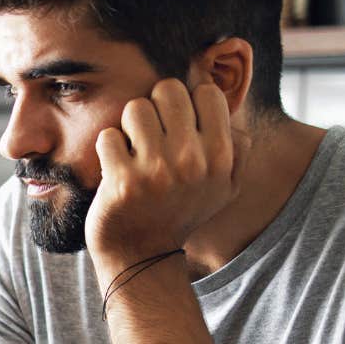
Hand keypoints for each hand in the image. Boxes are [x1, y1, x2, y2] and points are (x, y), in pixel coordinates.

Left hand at [86, 79, 248, 277]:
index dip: (189, 103)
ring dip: (129, 128)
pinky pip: (108, 136)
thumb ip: (237, 148)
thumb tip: (231, 114)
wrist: (141, 253)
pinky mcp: (122, 182)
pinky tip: (117, 168)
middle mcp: (192, 162)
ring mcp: (156, 172)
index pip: (207, 92)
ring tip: (135, 152)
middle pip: (168, 90)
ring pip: (135, 108)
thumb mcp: (225, 187)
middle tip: (152, 136)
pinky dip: (108, 149)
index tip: (179, 127)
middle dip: (156, 108)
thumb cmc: (181, 210)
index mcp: (220, 158)